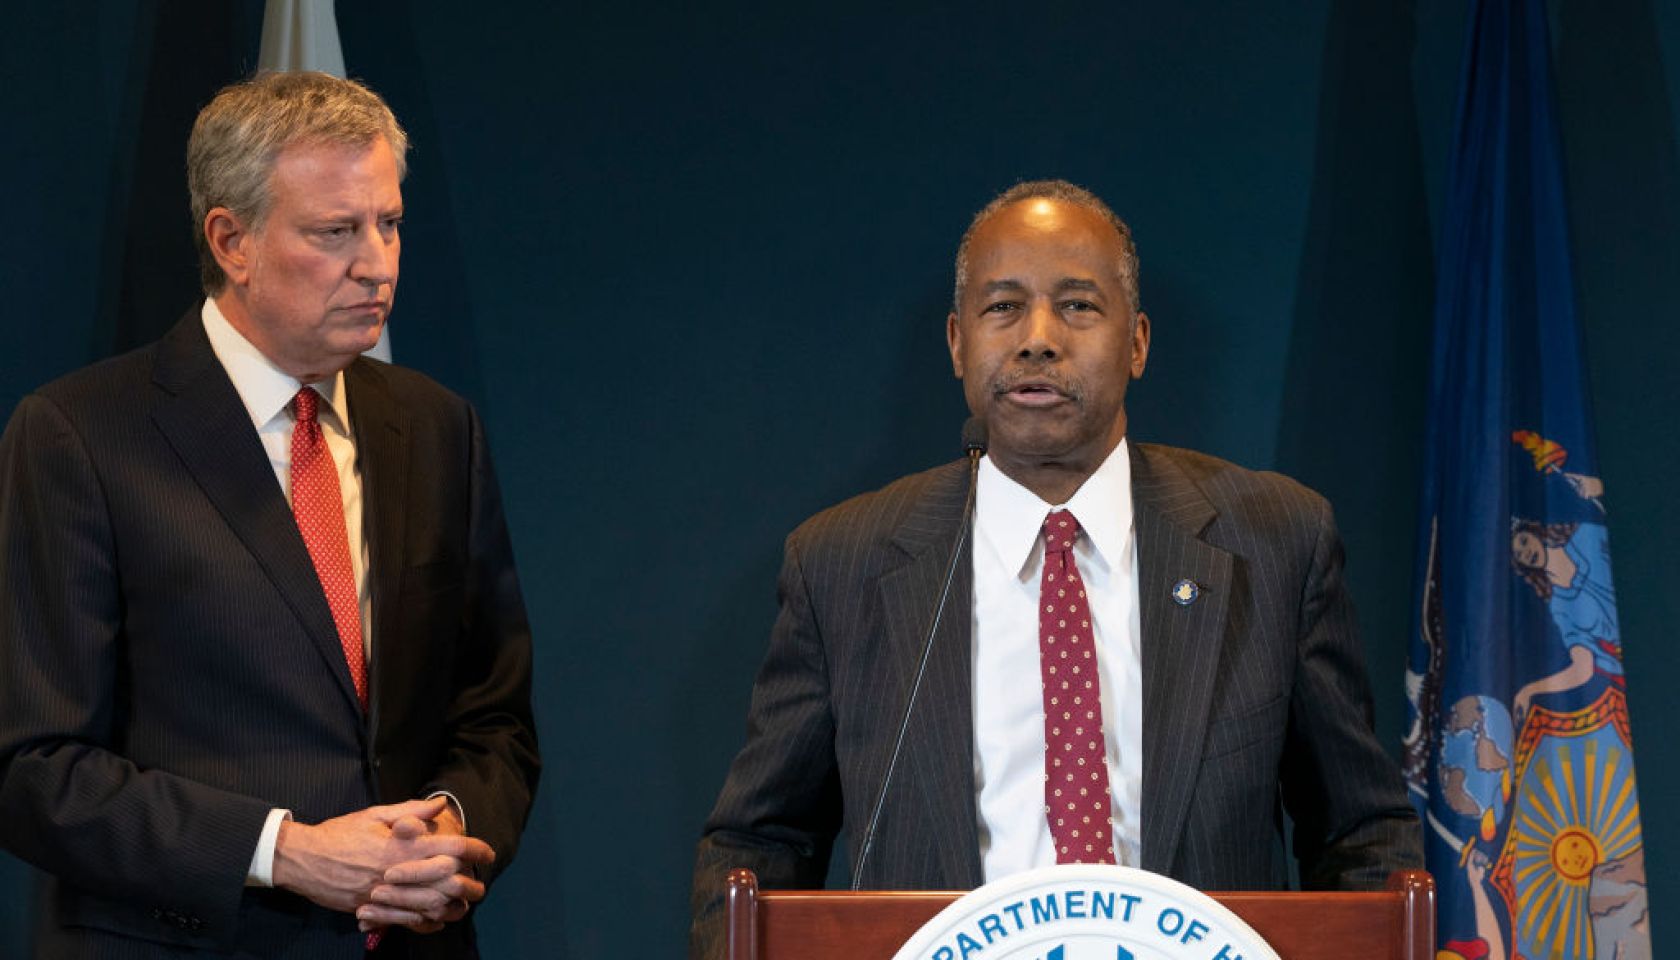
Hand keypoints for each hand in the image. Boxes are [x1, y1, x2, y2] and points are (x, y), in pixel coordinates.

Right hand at [273, 797, 493, 915]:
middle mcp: (397, 870)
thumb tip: (439, 805)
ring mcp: (384, 892)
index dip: (474, 850)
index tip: (487, 853)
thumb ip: (410, 811)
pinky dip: (425, 922)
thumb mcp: (374, 814)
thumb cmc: (339, 833)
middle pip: (445, 882)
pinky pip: (405, 920)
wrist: (302, 858)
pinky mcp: (371, 908)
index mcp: (401, 844)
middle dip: (469, 885)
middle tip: (480, 886)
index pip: (449, 847)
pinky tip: (436, 919)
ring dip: (451, 907)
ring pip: (429, 905)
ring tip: (464, 906)